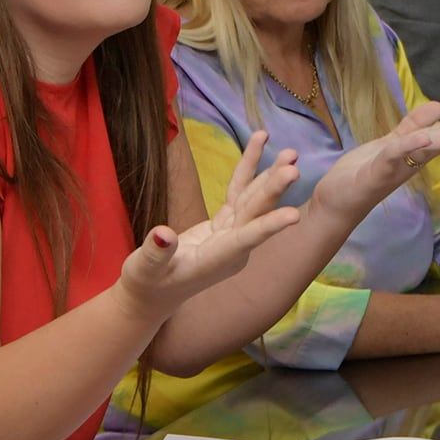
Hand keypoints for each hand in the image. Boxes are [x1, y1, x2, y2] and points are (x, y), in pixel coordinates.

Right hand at [117, 129, 300, 322]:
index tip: (294, 215)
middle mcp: (232, 248)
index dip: (268, 226)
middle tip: (293, 166)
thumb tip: (163, 235)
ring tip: (290, 152)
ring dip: (269, 175)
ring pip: (252, 200)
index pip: (245, 240)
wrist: (154, 294)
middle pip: (255, 213)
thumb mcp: (145, 269)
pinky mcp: (226, 224)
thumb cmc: (146, 283)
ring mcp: (232, 235)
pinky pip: (239, 193)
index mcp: (216, 260)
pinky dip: (248, 170)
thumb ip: (156, 253)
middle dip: (273, 190)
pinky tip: (261, 145)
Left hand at [309, 99, 439, 222]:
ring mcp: (397, 166)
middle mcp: (414, 158)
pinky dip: (410, 145)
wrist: (336, 202)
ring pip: (428, 147)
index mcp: (418, 149)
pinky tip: (425, 138)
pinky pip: (395, 155)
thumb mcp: (390, 143)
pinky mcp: (375, 173)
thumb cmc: (363, 173)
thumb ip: (413, 126)